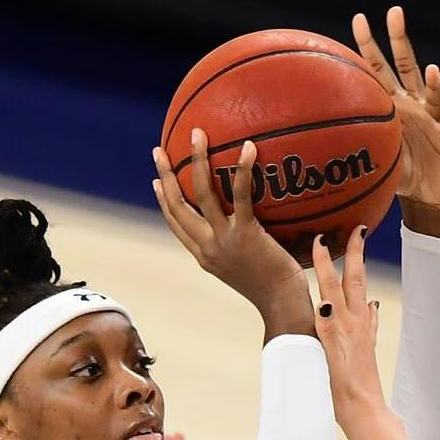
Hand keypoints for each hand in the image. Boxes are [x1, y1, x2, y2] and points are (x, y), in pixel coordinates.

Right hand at [152, 132, 313, 338]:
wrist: (282, 305)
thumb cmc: (275, 290)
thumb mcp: (250, 268)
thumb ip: (245, 246)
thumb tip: (257, 225)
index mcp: (204, 256)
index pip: (176, 225)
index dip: (164, 202)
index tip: (157, 182)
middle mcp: (207, 247)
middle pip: (177, 206)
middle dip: (165, 176)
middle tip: (159, 151)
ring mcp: (223, 241)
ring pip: (200, 194)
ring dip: (196, 161)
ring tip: (198, 134)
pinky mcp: (245, 235)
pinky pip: (240, 196)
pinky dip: (241, 171)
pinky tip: (248, 147)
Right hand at [311, 227, 384, 417]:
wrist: (363, 410)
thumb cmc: (338, 390)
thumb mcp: (325, 358)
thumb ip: (325, 330)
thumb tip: (324, 304)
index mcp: (338, 325)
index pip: (329, 286)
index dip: (323, 262)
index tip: (321, 239)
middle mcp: (352, 324)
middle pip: (353, 281)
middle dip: (354, 254)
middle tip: (358, 229)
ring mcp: (362, 333)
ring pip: (361, 294)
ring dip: (360, 271)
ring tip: (359, 254)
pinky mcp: (367, 345)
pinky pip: (369, 318)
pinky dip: (368, 306)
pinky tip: (369, 303)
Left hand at [353, 6, 439, 229]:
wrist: (426, 193)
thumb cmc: (398, 171)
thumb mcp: (372, 158)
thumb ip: (350, 147)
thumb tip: (309, 147)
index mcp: (392, 103)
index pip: (378, 68)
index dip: (369, 45)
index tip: (358, 20)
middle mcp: (413, 103)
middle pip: (406, 65)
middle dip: (400, 38)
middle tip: (394, 12)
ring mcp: (433, 117)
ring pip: (433, 91)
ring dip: (434, 80)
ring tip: (431, 69)